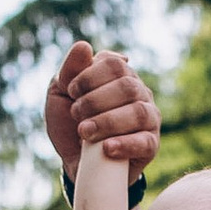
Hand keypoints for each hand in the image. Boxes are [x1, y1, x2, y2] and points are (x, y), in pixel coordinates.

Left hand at [47, 39, 157, 198]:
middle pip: (127, 86)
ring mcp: (148, 119)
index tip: (71, 93)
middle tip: (76, 115)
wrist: (75, 163)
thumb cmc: (69, 124)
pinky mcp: (150, 146)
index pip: (114, 64)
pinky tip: (106, 148)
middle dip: (95, 101)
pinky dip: (125, 144)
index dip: (89, 77)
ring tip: (84, 133)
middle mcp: (139, 93)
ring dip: (107, 122)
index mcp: (119, 76)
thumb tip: (84, 46)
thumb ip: (69, 70)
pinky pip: (146, 141)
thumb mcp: (60, 95)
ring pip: (138, 112)